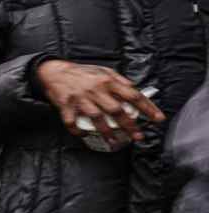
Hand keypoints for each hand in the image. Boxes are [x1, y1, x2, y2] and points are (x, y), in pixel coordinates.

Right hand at [34, 60, 164, 141]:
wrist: (54, 71)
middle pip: (116, 110)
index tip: (157, 118)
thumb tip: (134, 90)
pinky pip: (72, 121)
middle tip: (138, 136)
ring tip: (114, 141)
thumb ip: (119, 80)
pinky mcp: (66, 105)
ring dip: (106, 132)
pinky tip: (83, 135)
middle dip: (129, 125)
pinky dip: (77, 130)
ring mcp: (80, 98)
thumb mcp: (104, 71)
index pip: (133, 95)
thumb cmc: (81, 73)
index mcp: (108, 81)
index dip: (147, 107)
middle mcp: (96, 90)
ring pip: (96, 118)